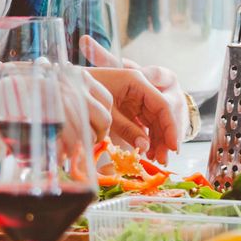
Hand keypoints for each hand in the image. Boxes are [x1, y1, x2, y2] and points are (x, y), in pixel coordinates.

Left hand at [77, 36, 180, 160]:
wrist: (66, 85)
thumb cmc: (86, 94)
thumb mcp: (108, 114)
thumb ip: (128, 130)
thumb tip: (145, 147)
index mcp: (137, 81)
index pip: (162, 105)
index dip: (170, 127)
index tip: (174, 147)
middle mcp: (141, 87)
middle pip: (160, 114)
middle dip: (164, 137)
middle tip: (164, 159)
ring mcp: (136, 97)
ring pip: (154, 120)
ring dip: (157, 139)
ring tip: (156, 159)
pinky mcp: (131, 106)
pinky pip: (144, 122)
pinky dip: (146, 136)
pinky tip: (148, 152)